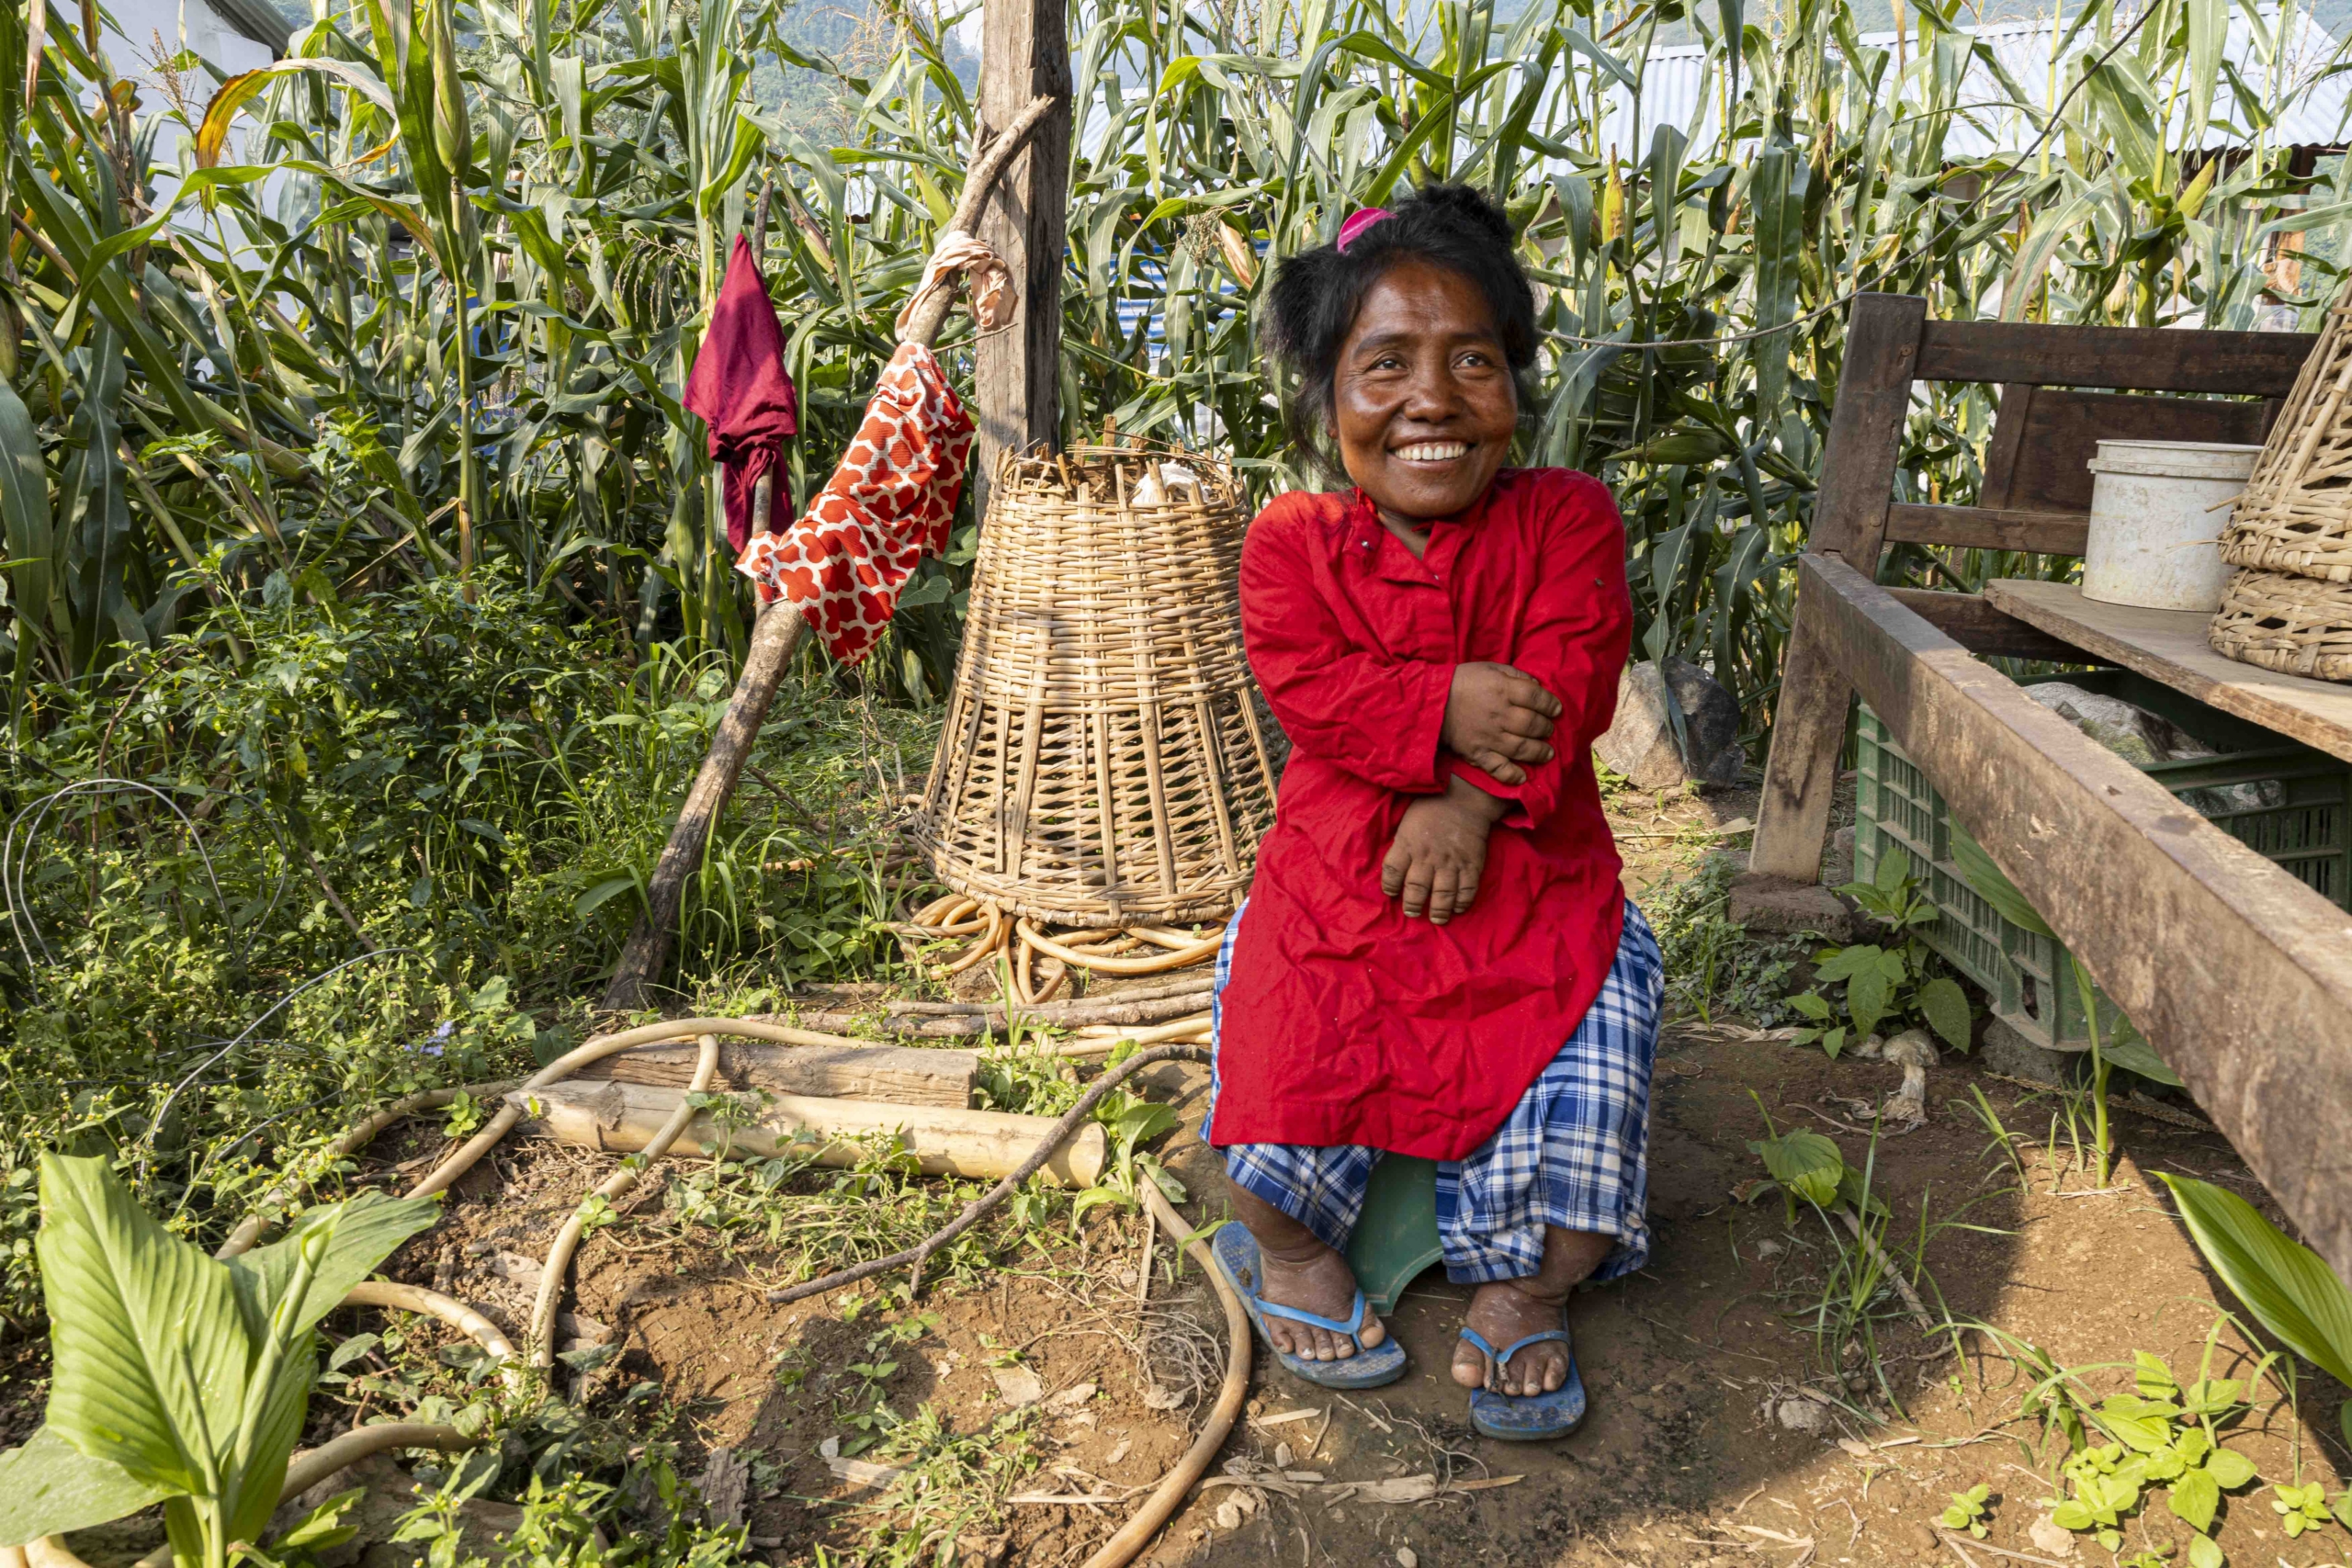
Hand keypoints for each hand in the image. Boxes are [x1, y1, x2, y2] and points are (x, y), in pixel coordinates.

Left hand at [1382, 776, 1511, 923]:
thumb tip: (1397, 867)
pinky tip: (1458, 908)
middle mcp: (1427, 856)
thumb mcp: (1407, 822)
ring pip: (1442, 895)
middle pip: (1415, 889)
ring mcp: (1450, 862)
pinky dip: (1462, 902)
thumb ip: (1402, 845)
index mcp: (1407, 844)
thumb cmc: (1431, 807)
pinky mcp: (1471, 864)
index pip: (1391, 872)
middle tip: (1412, 912)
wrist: (1465, 796)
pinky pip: (1467, 890)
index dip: (1389, 887)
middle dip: (1412, 905)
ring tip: (1437, 919)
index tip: (1391, 894)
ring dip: (1438, 911)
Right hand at [1443, 662, 1562, 784]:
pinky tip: (1523, 776)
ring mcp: (1488, 737)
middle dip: (1546, 728)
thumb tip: (1538, 687)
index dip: (1550, 704)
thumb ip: (1516, 675)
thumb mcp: (1490, 668)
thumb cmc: (1463, 682)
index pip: (1535, 697)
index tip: (1556, 710)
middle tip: (1549, 729)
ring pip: (1521, 748)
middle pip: (1532, 724)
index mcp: (1501, 689)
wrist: (1430, 702)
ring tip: (1547, 753)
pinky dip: (1512, 775)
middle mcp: (1498, 714)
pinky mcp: (1477, 754)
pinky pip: (1497, 768)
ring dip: (1539, 752)